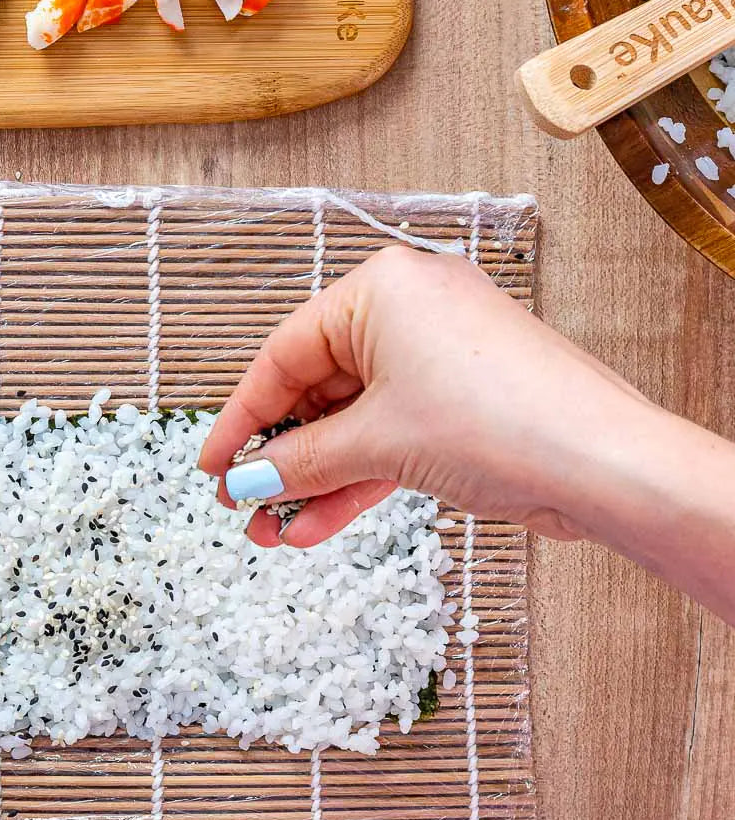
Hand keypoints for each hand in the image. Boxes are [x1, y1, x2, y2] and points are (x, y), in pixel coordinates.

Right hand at [199, 246, 734, 626]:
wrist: (606, 465)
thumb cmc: (503, 420)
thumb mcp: (378, 440)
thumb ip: (302, 460)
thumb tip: (249, 480)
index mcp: (380, 290)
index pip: (283, 353)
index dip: (242, 416)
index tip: (213, 464)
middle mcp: (407, 314)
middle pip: (317, 391)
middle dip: (281, 457)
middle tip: (244, 503)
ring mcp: (436, 361)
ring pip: (352, 423)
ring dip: (313, 479)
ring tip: (272, 530)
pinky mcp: (458, 404)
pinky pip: (388, 439)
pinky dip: (355, 480)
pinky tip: (316, 524)